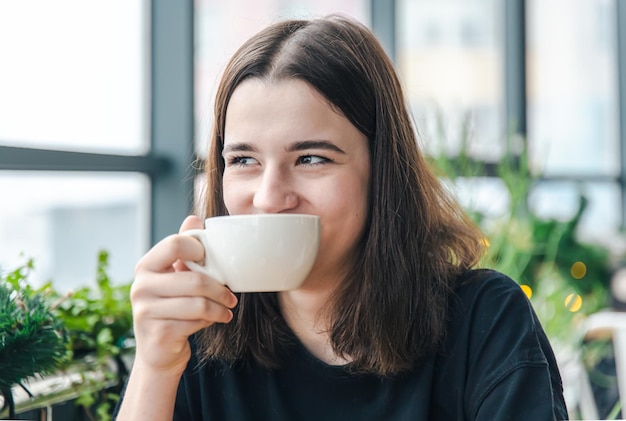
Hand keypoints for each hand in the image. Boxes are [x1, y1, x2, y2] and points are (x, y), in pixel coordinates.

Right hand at [130, 215, 237, 373]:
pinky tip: (210, 322)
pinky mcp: (158, 333)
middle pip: (194, 280)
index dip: (197, 249)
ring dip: (219, 308)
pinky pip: (195, 322)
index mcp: (146, 266)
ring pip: (199, 304)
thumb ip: (184, 250)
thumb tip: (194, 218)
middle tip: (231, 297)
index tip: (210, 261)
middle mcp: (141, 286)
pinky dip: (209, 321)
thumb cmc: (171, 308)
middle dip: (220, 289)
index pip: (174, 244)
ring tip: (226, 310)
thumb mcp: (175, 277)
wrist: (158, 351)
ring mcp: (146, 311)